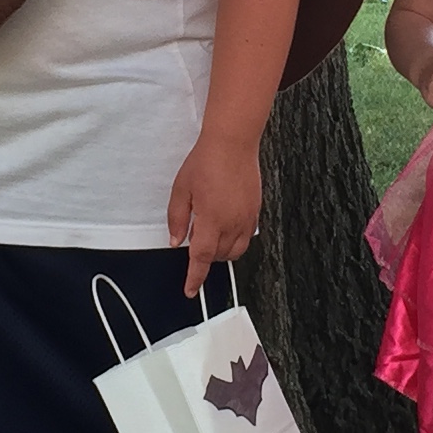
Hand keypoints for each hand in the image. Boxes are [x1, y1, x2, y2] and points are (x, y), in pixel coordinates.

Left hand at [167, 132, 262, 296]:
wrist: (233, 143)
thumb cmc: (206, 161)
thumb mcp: (181, 190)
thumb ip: (177, 219)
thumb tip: (176, 240)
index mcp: (212, 220)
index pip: (202, 259)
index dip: (195, 278)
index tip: (190, 289)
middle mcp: (232, 223)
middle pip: (219, 256)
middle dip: (205, 256)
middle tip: (194, 236)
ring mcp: (247, 218)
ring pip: (236, 250)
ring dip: (222, 250)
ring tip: (210, 231)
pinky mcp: (256, 211)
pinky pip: (247, 237)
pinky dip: (235, 240)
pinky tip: (225, 224)